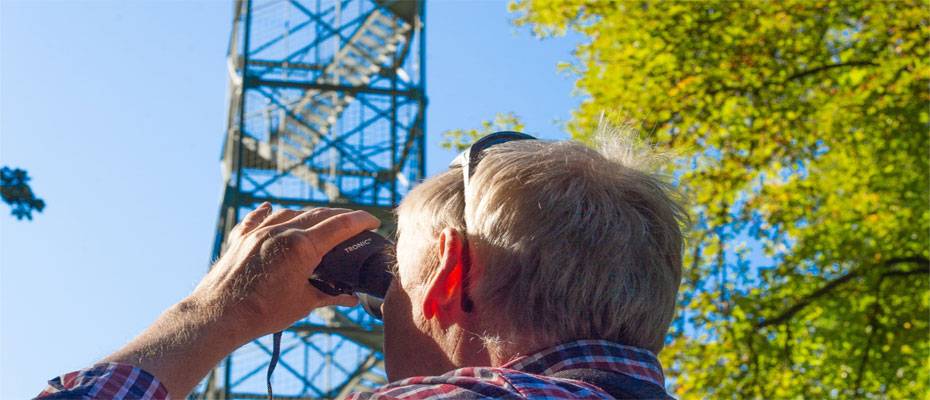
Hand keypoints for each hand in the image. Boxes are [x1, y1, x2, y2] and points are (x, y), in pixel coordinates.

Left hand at [189, 203, 380, 339]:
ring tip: (319, 222)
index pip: (340, 225)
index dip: (360, 221)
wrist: (219, 315)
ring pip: (290, 212)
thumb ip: (329, 296)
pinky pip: (258, 217)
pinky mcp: (242, 238)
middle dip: (340, 217)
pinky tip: (271, 207)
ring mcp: (260, 232)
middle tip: (353, 223)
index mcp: (302, 246)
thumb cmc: (262, 313)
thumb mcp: (303, 304)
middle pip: (319, 214)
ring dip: (308, 215)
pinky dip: (268, 213)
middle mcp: (282, 231)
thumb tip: (351, 298)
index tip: (373, 220)